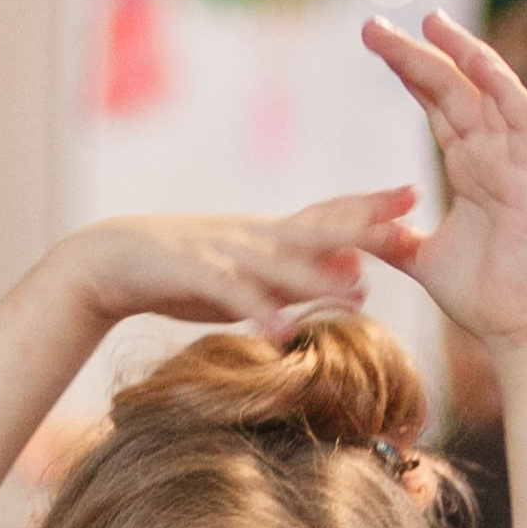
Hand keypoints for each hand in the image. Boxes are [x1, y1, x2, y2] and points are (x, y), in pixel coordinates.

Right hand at [57, 194, 405, 334]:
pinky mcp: (194, 276)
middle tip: (406, 217)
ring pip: (280, 262)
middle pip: (317, 227)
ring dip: (318, 275)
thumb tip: (356, 277)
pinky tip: (279, 331)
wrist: (112, 261)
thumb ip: (299, 275)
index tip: (414, 195)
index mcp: (269, 234)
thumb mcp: (252, 273)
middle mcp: (254, 237)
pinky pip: (231, 296)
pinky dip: (256, 312)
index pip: (329, 214)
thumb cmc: (185, 271)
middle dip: (362, 223)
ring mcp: (225, 254)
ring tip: (357, 288)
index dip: (370, 206)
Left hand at [359, 8, 526, 352]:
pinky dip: (502, 85)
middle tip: (372, 26)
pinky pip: (521, 119)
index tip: (374, 42)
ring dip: (460, 55)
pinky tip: (476, 58)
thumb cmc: (481, 298)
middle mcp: (493, 156)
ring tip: (427, 21)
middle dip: (415, 54)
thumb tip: (356, 231)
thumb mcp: (421, 260)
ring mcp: (514, 163)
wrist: (517, 329)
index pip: (437, 106)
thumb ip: (392, 238)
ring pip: (488, 92)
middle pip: (453, 89)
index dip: (408, 73)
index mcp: (470, 169)